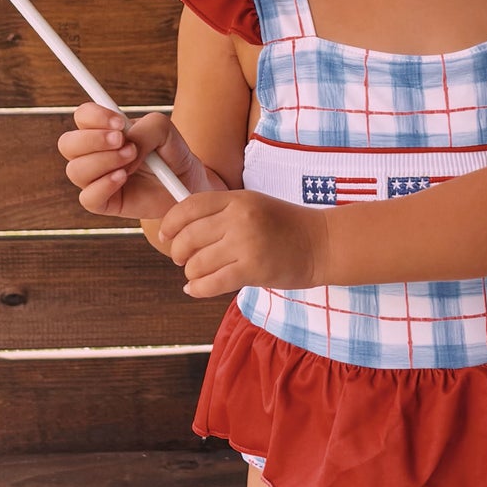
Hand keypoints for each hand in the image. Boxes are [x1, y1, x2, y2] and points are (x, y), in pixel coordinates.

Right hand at [57, 101, 212, 221]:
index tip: (120, 122)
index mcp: (102, 130)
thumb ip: (144, 130)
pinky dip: (104, 185)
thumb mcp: (164, 130)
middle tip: (122, 141)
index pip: (82, 117)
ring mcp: (95, 180)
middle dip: (94, 140)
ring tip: (132, 158)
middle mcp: (93, 154)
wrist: (186, 181)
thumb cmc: (170, 151)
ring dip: (104, 161)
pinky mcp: (104, 203)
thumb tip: (125, 146)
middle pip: (67, 144)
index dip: (94, 116)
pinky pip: (87, 198)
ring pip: (75, 170)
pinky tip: (123, 178)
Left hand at [159, 188, 330, 298]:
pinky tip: (196, 288)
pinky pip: (211, 283)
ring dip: (191, 273)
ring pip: (197, 263)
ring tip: (197, 275)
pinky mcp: (253, 270)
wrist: (321, 244)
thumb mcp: (254, 205)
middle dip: (177, 253)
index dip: (171, 223)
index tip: (165, 234)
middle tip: (181, 260)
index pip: (189, 206)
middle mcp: (239, 218)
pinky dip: (197, 289)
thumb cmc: (287, 226)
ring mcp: (246, 244)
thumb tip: (182, 229)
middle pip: (188, 237)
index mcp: (238, 198)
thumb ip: (222, 212)